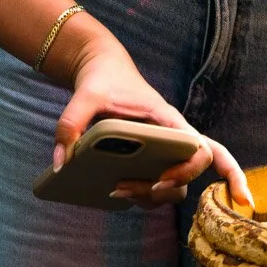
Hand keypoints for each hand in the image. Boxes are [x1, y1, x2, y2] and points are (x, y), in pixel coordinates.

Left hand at [52, 32, 252, 209]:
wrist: (104, 68)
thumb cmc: (104, 78)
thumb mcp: (86, 95)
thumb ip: (71, 123)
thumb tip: (62, 162)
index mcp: (167, 119)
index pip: (204, 148)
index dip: (194, 170)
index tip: (163, 178)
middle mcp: (172, 137)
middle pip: (193, 173)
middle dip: (172, 188)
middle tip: (143, 187)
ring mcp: (164, 151)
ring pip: (176, 186)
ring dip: (155, 197)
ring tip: (118, 190)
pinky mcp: (150, 160)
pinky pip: (159, 187)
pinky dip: (147, 198)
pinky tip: (120, 194)